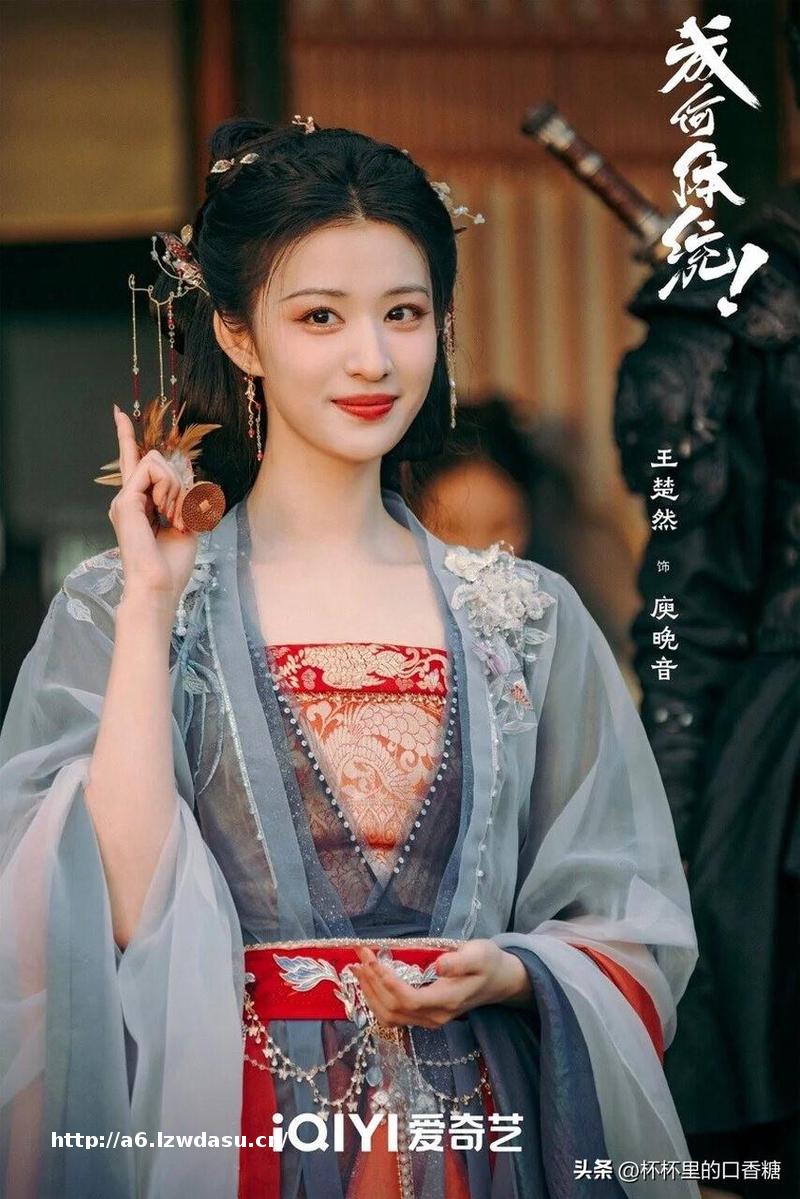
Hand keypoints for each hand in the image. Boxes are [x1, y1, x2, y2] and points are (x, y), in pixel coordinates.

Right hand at [108, 405, 198, 611]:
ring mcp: (124, 499)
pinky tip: (167, 513)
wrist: (159, 587)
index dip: (126, 436)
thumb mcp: (187, 522)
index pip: (133, 463)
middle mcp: (128, 498)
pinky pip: (153, 470)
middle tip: (181, 519)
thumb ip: (184, 495)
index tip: (118, 412)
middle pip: (156, 461)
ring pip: (157, 462)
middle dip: (179, 484)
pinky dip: (170, 489)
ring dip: (177, 488)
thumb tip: (184, 470)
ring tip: (174, 519)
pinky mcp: (125, 501)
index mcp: (140, 504)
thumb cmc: (173, 564)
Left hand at [350, 940, 531, 1029]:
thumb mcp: (479, 954)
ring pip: (389, 1016)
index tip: (374, 960)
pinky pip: (393, 1015)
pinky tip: (368, 981)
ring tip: (357, 967)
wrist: (498, 981)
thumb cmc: (488, 963)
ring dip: (369, 993)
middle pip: (393, 1009)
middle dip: (372, 983)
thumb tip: (438, 965)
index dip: (387, 983)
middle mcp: (435, 1016)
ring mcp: (428, 1020)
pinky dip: (376, 999)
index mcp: (447, 1000)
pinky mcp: (423, 1017)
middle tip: (360, 955)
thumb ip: (459, 961)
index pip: (409, 999)